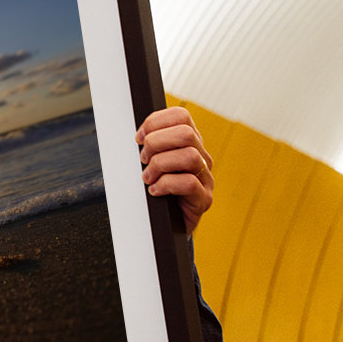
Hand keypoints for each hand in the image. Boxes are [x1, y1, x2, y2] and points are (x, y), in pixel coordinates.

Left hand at [136, 106, 213, 233]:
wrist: (166, 226)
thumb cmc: (156, 191)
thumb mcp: (150, 163)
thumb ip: (149, 146)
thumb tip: (136, 135)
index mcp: (189, 143)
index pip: (181, 116)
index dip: (155, 122)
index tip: (138, 138)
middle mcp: (202, 157)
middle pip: (186, 133)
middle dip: (156, 143)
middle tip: (143, 160)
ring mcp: (206, 178)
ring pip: (189, 156)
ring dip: (160, 165)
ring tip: (147, 178)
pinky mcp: (204, 199)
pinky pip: (189, 183)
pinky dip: (165, 185)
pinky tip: (154, 191)